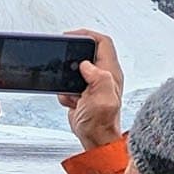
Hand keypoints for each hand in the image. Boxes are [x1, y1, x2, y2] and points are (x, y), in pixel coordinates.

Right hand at [59, 28, 122, 150]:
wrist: (94, 139)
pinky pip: (67, 84)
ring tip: (70, 91)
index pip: (102, 42)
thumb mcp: (102, 100)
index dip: (86, 35)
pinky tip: (71, 102)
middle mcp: (103, 75)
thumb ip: (99, 78)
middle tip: (62, 63)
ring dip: (66, 78)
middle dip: (71, 59)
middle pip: (86, 52)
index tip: (69, 36)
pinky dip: (64, 91)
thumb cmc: (101, 123)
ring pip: (74, 69)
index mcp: (110, 73)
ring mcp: (92, 84)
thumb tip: (86, 65)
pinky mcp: (82, 93)